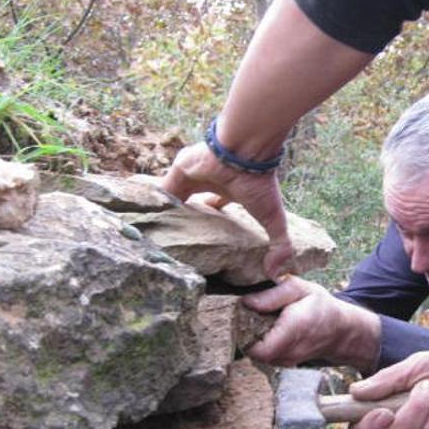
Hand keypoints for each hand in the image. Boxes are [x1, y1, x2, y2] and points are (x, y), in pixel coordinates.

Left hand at [160, 141, 294, 276]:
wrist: (243, 154)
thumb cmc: (259, 184)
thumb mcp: (273, 218)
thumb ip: (279, 245)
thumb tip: (277, 273)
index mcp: (232, 189)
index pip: (220, 201)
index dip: (214, 213)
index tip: (207, 232)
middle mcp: (212, 181)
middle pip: (195, 198)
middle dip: (188, 214)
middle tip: (179, 236)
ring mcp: (194, 175)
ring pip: (177, 194)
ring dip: (170, 209)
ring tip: (160, 233)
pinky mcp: (178, 170)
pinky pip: (162, 188)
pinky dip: (155, 202)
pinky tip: (149, 222)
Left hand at [241, 276, 380, 370]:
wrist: (340, 330)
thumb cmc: (320, 305)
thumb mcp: (300, 288)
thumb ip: (273, 294)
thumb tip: (246, 302)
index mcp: (294, 328)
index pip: (257, 347)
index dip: (244, 332)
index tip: (245, 314)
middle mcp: (290, 351)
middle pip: (253, 350)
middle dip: (247, 332)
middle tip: (252, 314)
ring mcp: (287, 361)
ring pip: (257, 354)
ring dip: (255, 338)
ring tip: (265, 320)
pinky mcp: (284, 363)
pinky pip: (265, 355)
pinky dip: (264, 343)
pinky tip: (273, 329)